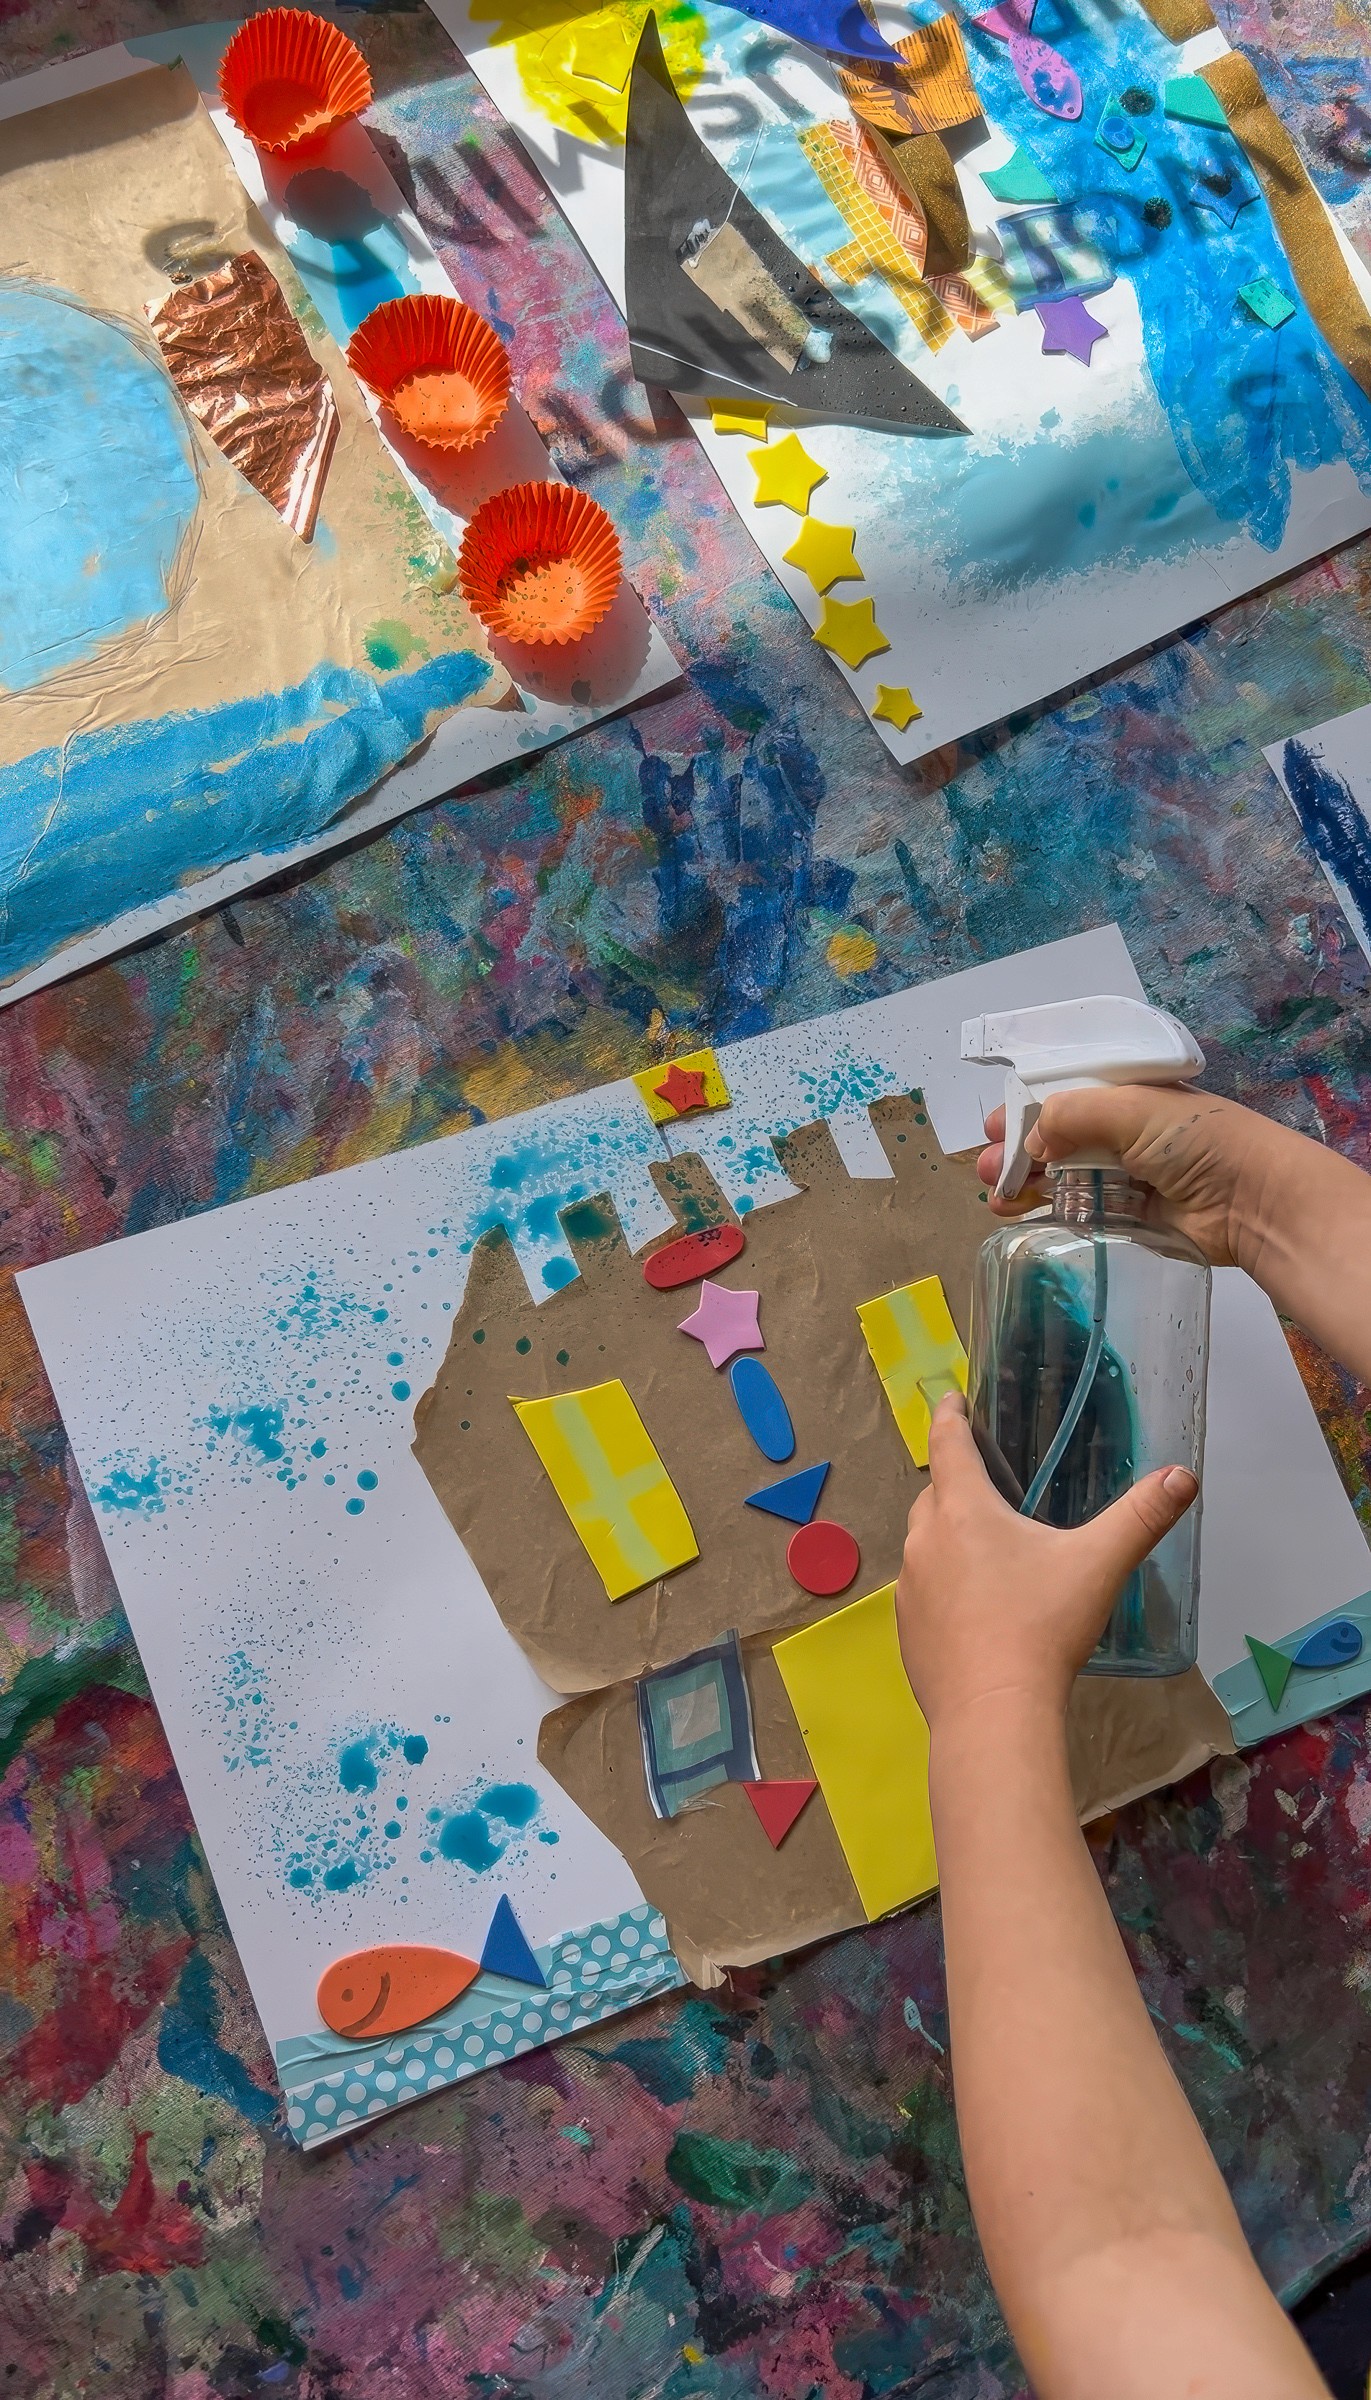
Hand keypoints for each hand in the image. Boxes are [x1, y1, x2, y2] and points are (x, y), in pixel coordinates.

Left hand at [896, 1394, 1198, 1736]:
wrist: (993, 1712)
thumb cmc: (1041, 1627)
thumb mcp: (1098, 1565)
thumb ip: (1141, 1517)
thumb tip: (1182, 1476)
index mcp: (963, 1510)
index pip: (948, 1445)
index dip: (950, 1417)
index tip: (950, 1399)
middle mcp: (925, 1541)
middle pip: (933, 1495)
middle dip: (954, 1483)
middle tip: (985, 1486)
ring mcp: (909, 1589)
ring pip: (925, 1545)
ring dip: (947, 1537)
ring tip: (985, 1550)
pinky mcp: (907, 1632)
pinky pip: (922, 1592)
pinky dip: (943, 1586)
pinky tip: (974, 1608)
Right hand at [976, 1084, 1294, 1271]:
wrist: (1252, 1201)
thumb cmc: (1197, 1140)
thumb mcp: (1132, 1109)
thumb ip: (1072, 1116)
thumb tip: (1031, 1140)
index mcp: (1129, 1097)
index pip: (1066, 1098)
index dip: (1026, 1110)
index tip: (992, 1126)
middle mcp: (1126, 1134)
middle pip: (1057, 1140)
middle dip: (1016, 1151)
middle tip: (986, 1167)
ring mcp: (1127, 1177)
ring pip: (1062, 1178)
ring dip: (1024, 1184)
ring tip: (995, 1197)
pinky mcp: (1129, 1218)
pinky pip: (1080, 1213)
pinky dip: (1047, 1214)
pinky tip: (1019, 1217)